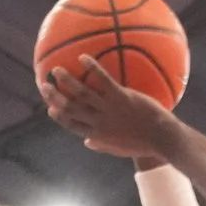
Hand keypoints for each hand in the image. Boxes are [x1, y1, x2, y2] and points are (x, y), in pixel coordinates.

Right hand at [44, 57, 181, 157]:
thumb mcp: (119, 149)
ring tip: (56, 70)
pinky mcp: (121, 97)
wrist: (162, 139)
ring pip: (82, 94)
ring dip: (67, 81)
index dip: (59, 117)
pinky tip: (83, 56)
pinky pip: (103, 80)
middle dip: (55, 97)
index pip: (72, 126)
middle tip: (44, 85)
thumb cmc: (143, 144)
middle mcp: (99, 122)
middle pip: (70, 109)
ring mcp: (110, 109)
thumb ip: (102, 145)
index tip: (50, 108)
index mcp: (98, 135)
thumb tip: (87, 142)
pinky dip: (92, 68)